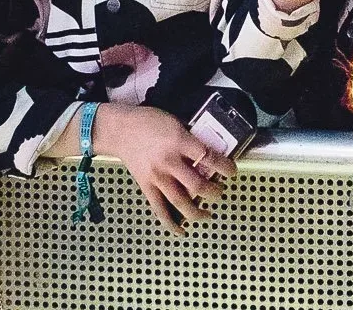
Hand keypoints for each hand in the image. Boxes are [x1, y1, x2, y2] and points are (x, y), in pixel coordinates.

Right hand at [95, 102, 231, 233]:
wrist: (120, 130)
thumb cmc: (148, 121)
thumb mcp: (176, 122)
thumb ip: (191, 138)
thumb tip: (208, 150)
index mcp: (179, 142)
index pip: (208, 157)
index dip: (224, 167)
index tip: (232, 171)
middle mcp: (169, 162)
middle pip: (197, 184)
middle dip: (213, 192)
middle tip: (220, 191)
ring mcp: (157, 177)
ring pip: (181, 202)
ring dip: (197, 212)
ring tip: (208, 215)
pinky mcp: (146, 187)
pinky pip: (159, 210)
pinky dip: (170, 223)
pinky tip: (181, 230)